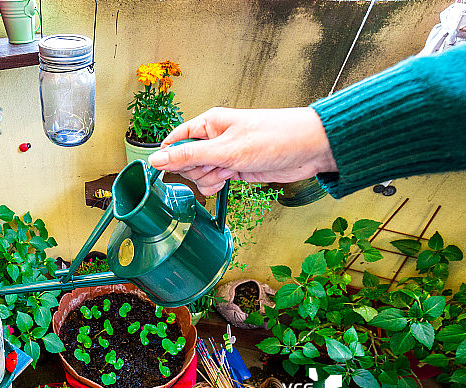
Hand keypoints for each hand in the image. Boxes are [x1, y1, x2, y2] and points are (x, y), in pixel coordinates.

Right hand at [147, 107, 337, 194]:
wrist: (308, 149)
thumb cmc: (273, 137)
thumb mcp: (226, 150)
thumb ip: (189, 156)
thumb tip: (157, 160)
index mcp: (208, 123)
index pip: (174, 140)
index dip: (170, 157)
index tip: (171, 170)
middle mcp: (213, 138)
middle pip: (185, 161)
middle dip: (196, 170)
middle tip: (215, 166)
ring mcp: (224, 155)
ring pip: (199, 174)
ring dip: (208, 180)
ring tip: (227, 173)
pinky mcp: (234, 169)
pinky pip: (213, 181)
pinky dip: (217, 186)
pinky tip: (228, 182)